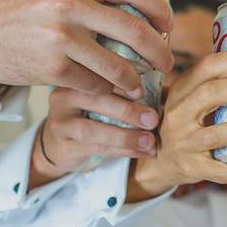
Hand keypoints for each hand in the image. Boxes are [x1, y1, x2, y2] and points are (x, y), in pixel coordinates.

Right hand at [0, 0, 173, 96]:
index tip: (167, 25)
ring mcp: (61, 37)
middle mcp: (70, 4)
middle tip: (167, 63)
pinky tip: (111, 94)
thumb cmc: (20, 14)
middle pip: (135, 29)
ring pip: (118, 65)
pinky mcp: (52, 67)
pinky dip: (106, 92)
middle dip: (158, 51)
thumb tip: (140, 5)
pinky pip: (94, 85)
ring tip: (140, 86)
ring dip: (135, 80)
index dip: (159, 9)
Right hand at [27, 86, 160, 188]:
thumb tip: (168, 90)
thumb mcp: (104, 97)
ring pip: (93, 130)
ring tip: (150, 141)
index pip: (99, 74)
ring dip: (125, 136)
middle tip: (153, 119)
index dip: (123, 82)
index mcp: (77, 75)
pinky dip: (122, 151)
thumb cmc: (90, 113)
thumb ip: (130, 90)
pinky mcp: (64, 145)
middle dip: (128, 110)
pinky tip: (141, 152)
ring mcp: (60, 121)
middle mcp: (63, 95)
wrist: (58, 142)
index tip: (146, 91)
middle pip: (96, 100)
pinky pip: (96, 148)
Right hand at [127, 51, 226, 201]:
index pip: (208, 67)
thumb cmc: (185, 123)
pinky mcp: (192, 168)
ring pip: (218, 133)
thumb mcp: (189, 98)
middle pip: (211, 94)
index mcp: (181, 90)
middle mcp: (179, 114)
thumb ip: (215, 84)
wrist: (159, 161)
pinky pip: (221, 171)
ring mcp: (184, 143)